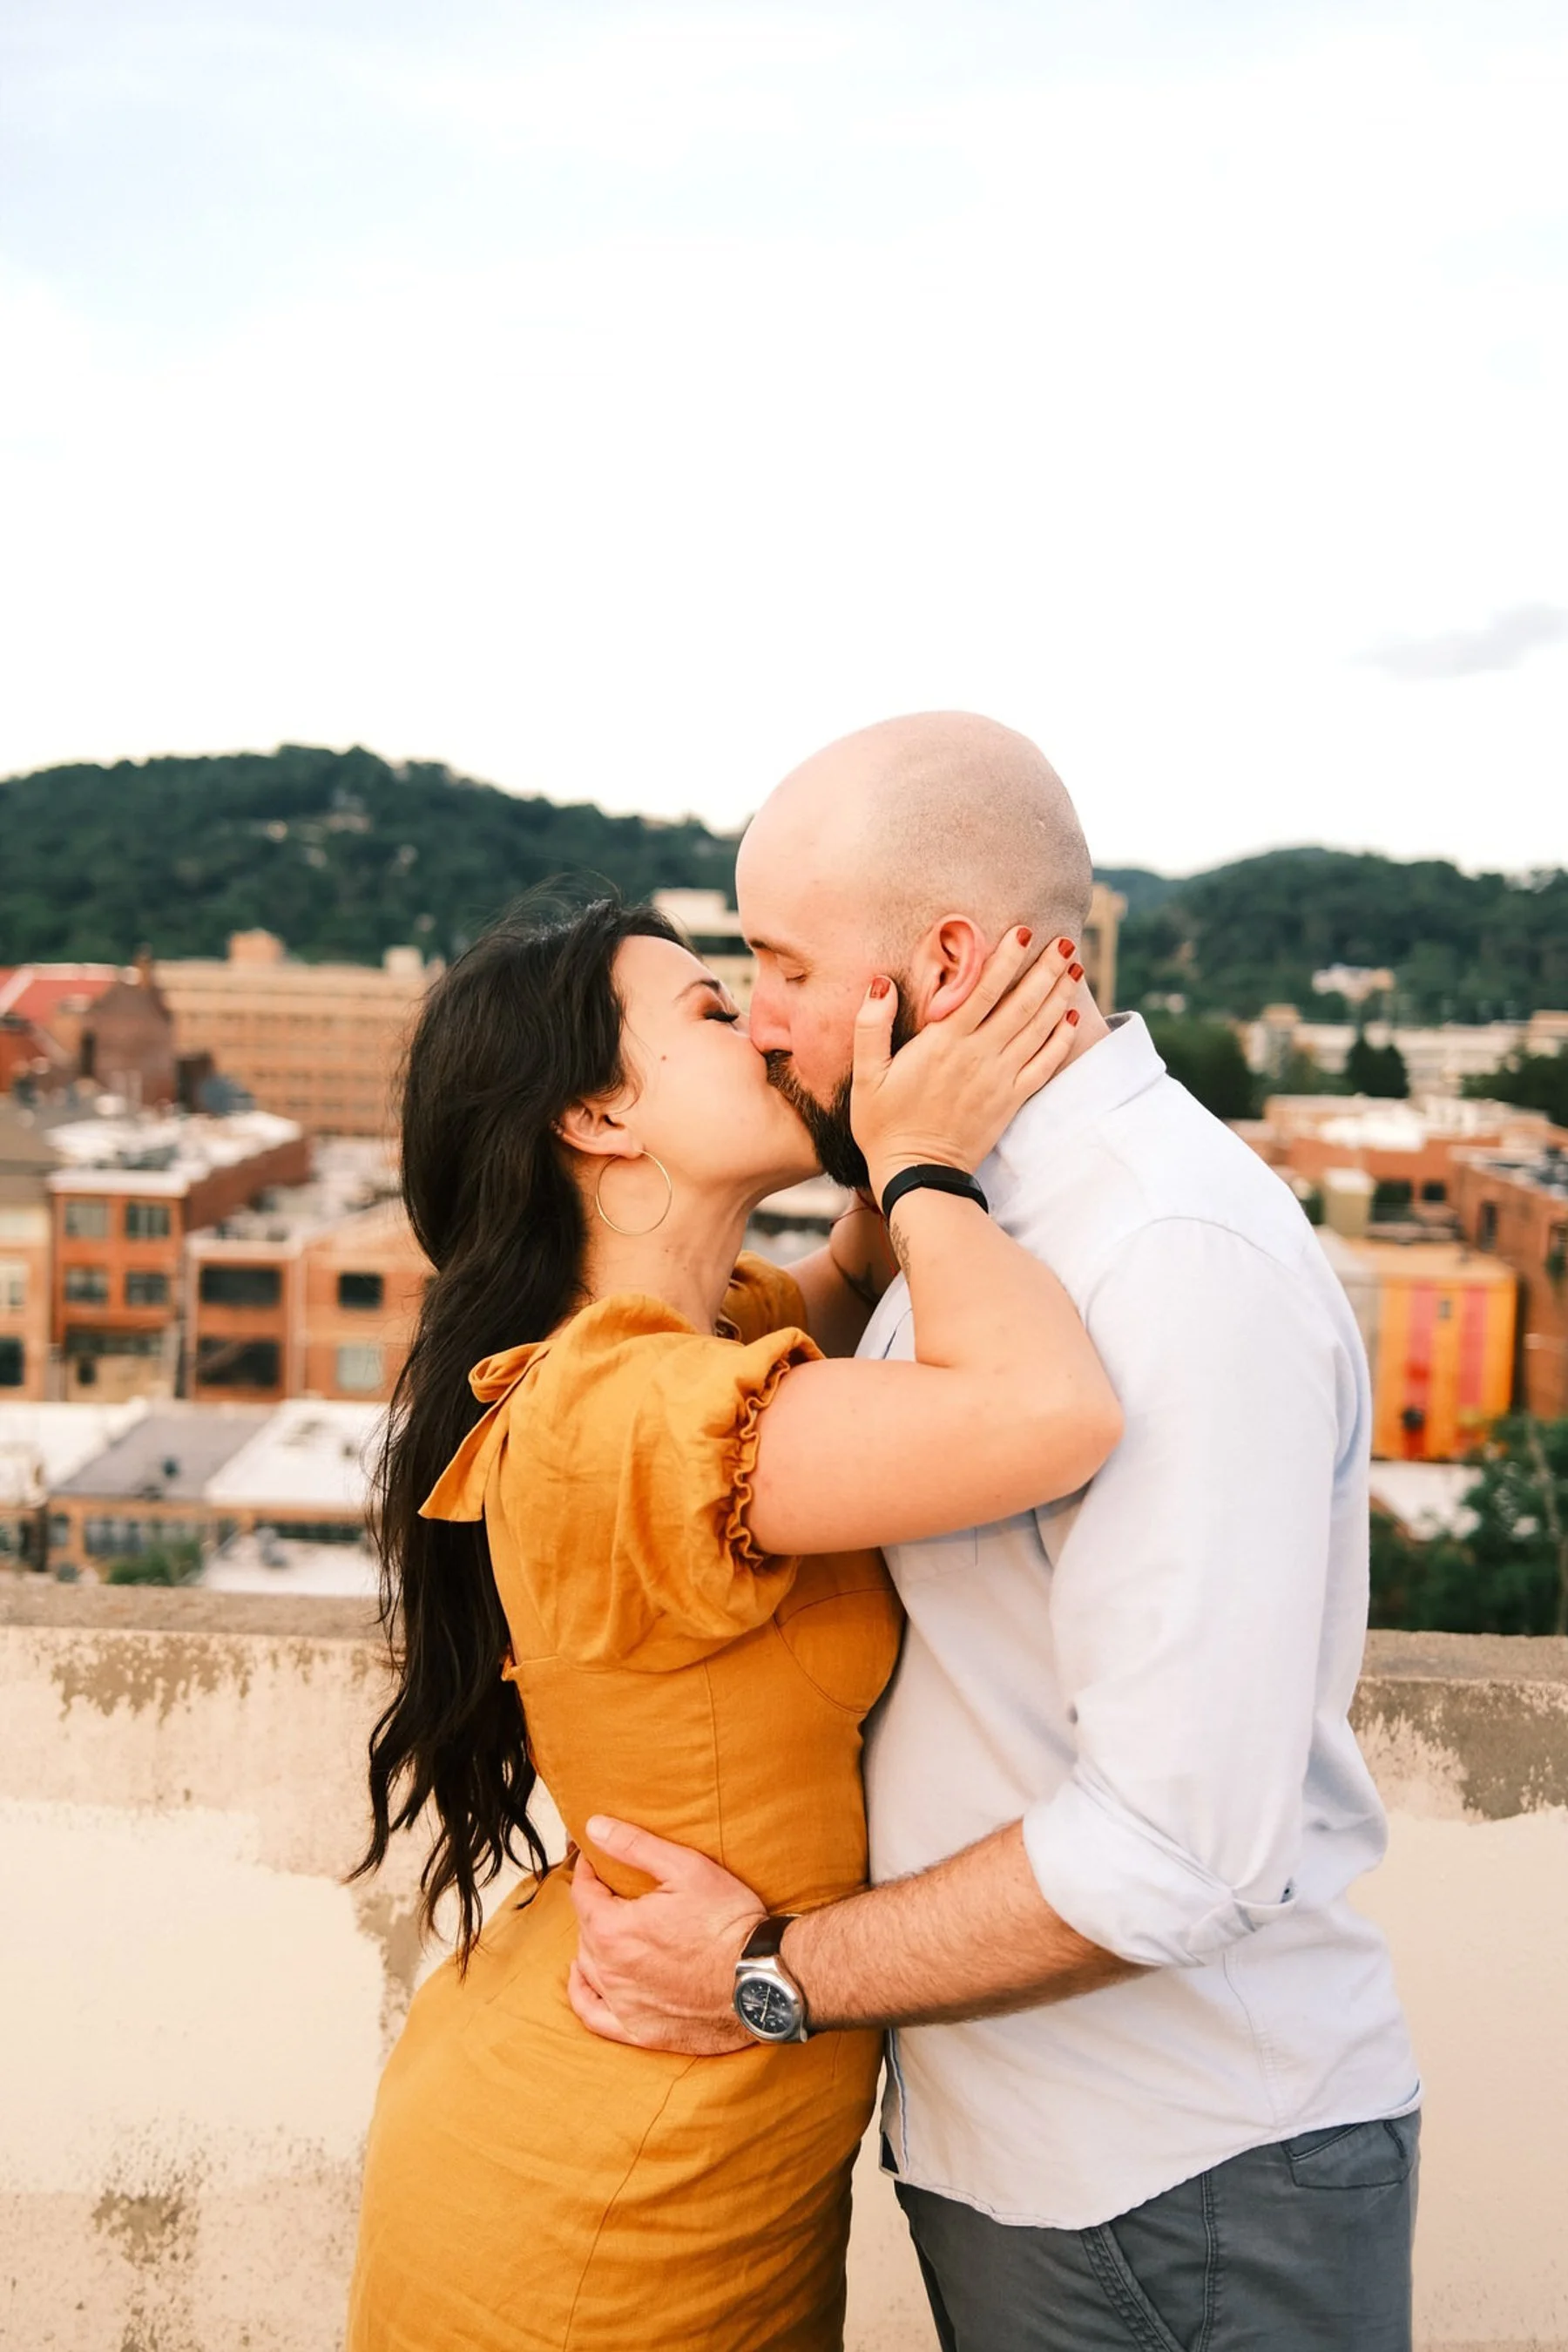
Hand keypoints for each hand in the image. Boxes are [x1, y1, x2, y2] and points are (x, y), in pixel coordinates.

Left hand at [567, 1816, 765, 2055]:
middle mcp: (610, 1970)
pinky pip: (594, 2015)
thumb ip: (635, 1846)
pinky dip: (583, 1995)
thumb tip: (595, 1828)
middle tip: (613, 1890)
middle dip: (595, 1905)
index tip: (597, 1861)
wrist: (761, 1979)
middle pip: (586, 1929)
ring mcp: (624, 2004)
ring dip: (593, 1942)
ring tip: (608, 1926)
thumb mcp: (685, 1867)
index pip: (583, 1893)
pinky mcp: (640, 2031)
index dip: (589, 1872)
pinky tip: (583, 1979)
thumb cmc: (728, 1922)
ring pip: (589, 1966)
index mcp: (614, 1929)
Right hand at [852, 929, 1081, 1199]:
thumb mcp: (866, 1075)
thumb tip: (880, 983)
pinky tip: (1070, 1019)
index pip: (982, 990)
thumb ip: (871, 1026)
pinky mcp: (1011, 1101)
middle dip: (1044, 969)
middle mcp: (979, 1056)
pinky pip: (1043, 1065)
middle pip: (1020, 1003)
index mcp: (944, 1044)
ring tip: (1074, 968)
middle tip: (1064, 942)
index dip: (1006, 959)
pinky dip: (1060, 1040)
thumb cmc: (885, 1124)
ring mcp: (1000, 1079)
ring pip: (1038, 1028)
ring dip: (1058, 996)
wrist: (917, 1175)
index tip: (1024, 932)